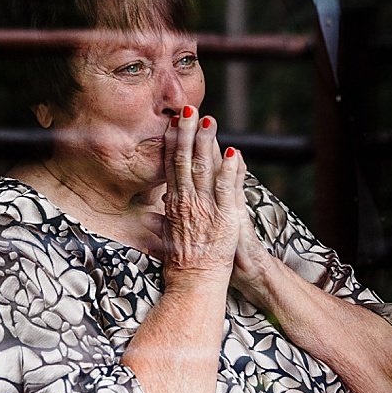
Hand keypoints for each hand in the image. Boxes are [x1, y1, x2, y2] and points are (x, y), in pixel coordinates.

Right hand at [160, 107, 246, 283]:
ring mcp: (205, 208)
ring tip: (209, 120)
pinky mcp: (224, 217)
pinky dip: (230, 169)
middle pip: (185, 160)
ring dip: (207, 142)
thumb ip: (164, 218)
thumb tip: (158, 207)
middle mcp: (187, 201)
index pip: (172, 165)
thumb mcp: (167, 235)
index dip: (173, 141)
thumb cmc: (181, 262)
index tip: (175, 122)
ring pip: (204, 168)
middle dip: (187, 132)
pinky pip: (226, 188)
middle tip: (190, 109)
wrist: (194, 283)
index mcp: (174, 203)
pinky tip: (233, 150)